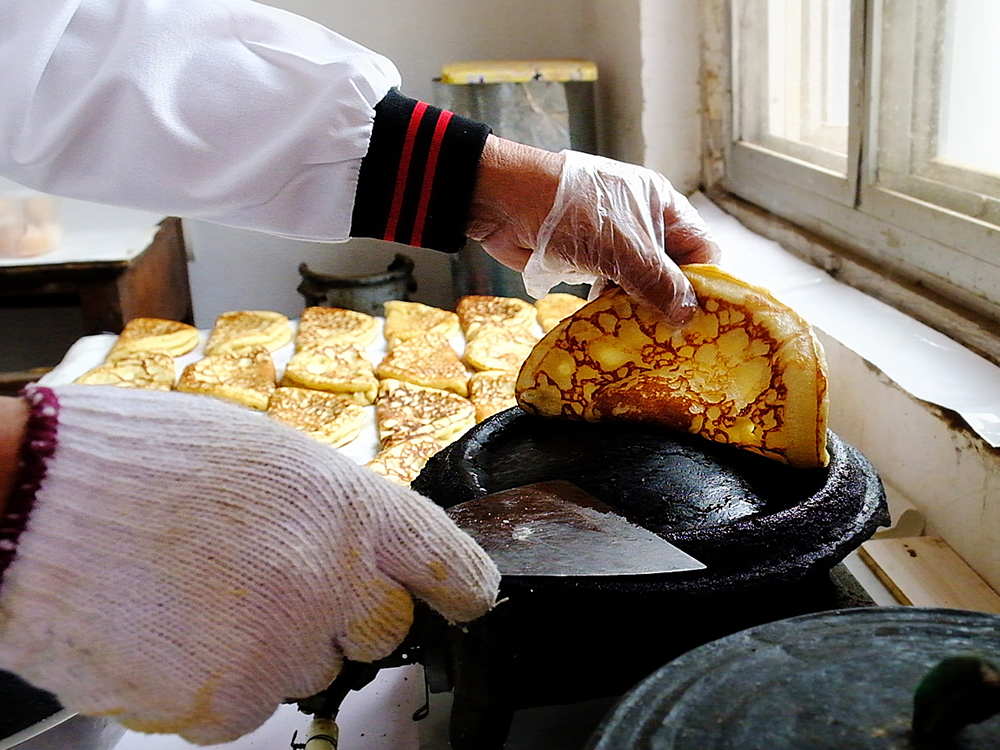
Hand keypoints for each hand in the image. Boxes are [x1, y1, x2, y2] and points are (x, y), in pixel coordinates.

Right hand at [0, 385, 498, 743]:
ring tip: (200, 594)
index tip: (470, 600)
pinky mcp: (226, 700)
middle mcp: (331, 577)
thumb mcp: (264, 456)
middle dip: (343, 614)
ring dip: (271, 646)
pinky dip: (217, 682)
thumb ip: (329, 508)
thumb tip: (363, 551)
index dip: (464, 585)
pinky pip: (247, 706)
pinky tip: (172, 630)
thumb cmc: (139, 461)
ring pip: (310, 670)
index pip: (446, 559)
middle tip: (272, 582)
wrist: (31, 502)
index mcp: (348, 505)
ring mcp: (281, 644)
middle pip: (382, 628)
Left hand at [467, 137, 720, 322]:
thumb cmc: (574, 213)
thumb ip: (659, 284)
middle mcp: (642, 224)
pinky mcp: (587, 260)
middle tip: (671, 338)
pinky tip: (612, 326)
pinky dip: (612, 305)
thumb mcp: (626, 249)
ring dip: (638, 308)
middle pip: (670, 271)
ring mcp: (613, 243)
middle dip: (669, 302)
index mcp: (662, 207)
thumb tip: (687, 317)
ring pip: (639, 283)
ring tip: (642, 337)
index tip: (700, 320)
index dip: (703, 284)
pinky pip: (610, 288)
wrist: (508, 204)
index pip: (700, 250)